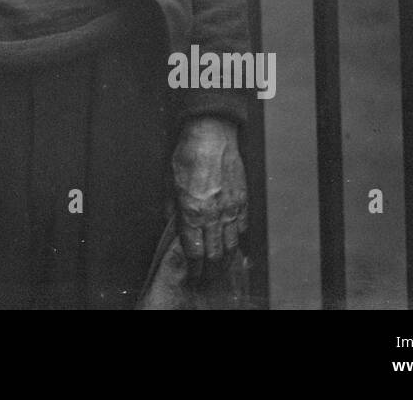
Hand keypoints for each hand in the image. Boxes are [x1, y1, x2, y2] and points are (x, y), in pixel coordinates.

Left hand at [171, 116, 246, 279]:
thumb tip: (172, 225)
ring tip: (220, 269)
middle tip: (206, 278)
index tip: (192, 274)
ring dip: (225, 261)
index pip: (194, 251)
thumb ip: (172, 208)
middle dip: (209, 271)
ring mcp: (231, 208)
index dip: (193, 267)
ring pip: (231, 245)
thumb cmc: (188, 154)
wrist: (212, 135)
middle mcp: (213, 214)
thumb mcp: (170, 182)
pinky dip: (238, 241)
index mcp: (192, 211)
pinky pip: (243, 228)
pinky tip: (234, 246)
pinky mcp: (243, 201)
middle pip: (214, 254)